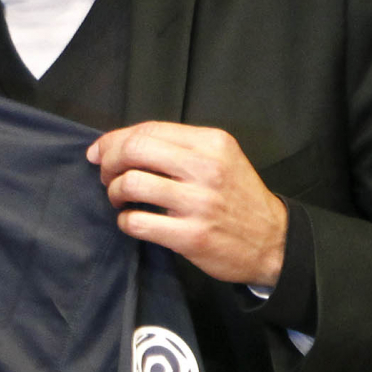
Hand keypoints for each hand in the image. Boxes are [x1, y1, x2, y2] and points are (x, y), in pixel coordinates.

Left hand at [84, 122, 289, 287]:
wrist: (272, 241)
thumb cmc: (238, 198)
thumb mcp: (221, 158)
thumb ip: (180, 147)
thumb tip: (121, 144)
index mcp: (211, 143)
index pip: (148, 130)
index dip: (114, 139)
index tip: (99, 151)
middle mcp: (206, 168)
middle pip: (134, 150)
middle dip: (108, 162)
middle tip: (106, 175)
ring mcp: (198, 203)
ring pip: (130, 184)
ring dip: (114, 192)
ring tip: (120, 200)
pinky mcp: (191, 236)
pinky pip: (137, 222)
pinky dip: (125, 221)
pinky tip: (132, 220)